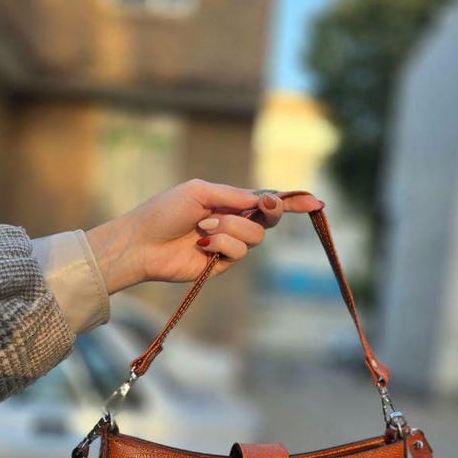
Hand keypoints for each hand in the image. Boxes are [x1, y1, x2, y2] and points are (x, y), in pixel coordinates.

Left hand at [85, 180, 322, 294]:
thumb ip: (234, 195)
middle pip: (269, 220)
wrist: (142, 242)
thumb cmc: (164, 212)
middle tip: (263, 207)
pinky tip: (202, 242)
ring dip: (231, 227)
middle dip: (268, 212)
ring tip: (203, 227)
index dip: (292, 202)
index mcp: (228, 201)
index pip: (266, 201)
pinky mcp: (221, 265)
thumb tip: (264, 200)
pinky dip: (223, 243)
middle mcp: (232, 223)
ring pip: (255, 237)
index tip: (315, 202)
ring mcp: (227, 245)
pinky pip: (239, 252)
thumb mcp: (200, 192)